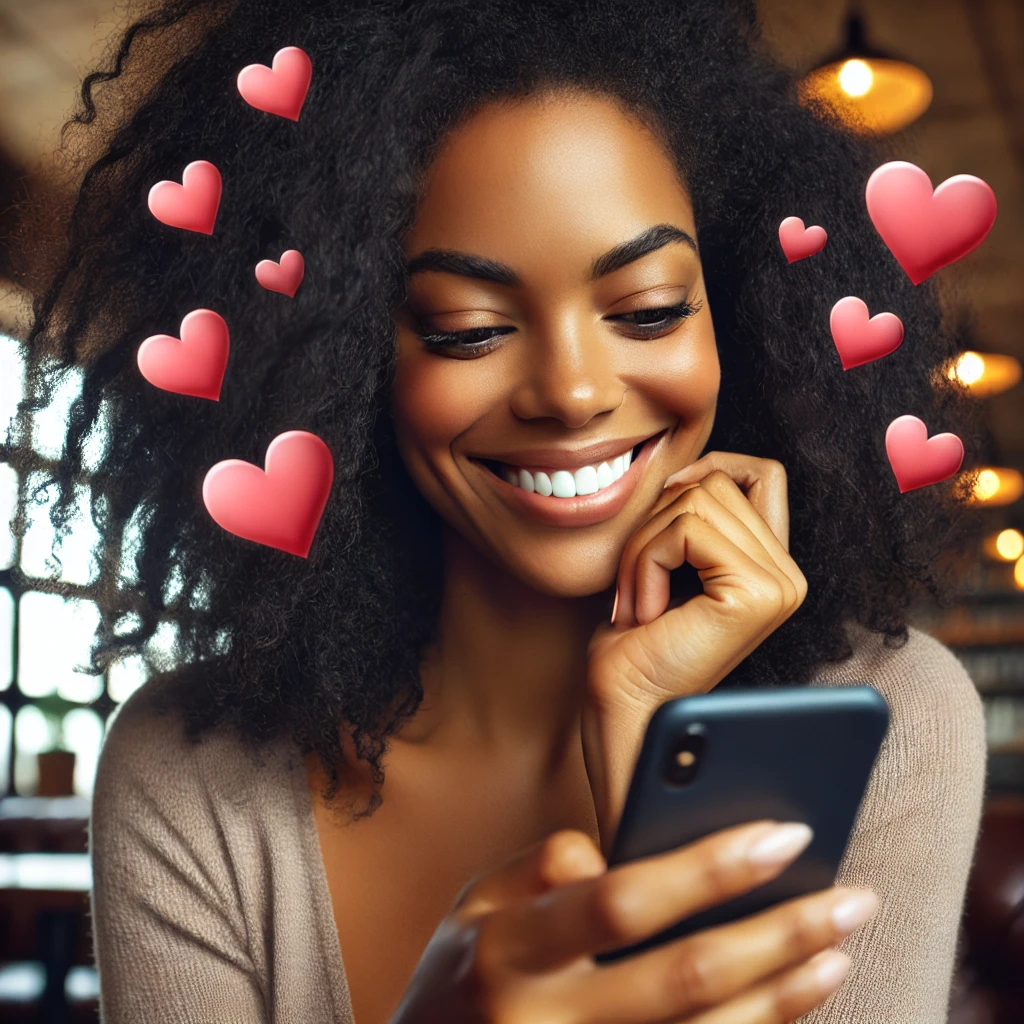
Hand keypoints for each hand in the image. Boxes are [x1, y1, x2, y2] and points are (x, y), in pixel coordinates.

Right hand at [389, 821, 875, 1023]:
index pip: (619, 904)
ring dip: (784, 995)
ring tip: (838, 946)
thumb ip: (532, 871)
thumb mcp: (470, 911)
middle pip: (684, 978)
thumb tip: (603, 848)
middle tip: (851, 898)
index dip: (704, 871)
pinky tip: (796, 1003)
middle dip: (777, 934)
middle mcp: (548, 1023)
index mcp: (510, 953)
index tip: (780, 836)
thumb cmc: (459, 983)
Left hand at [582, 452, 807, 851]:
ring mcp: (781, 585)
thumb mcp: (665, 563)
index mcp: (772, 568)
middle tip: (638, 588)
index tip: (660, 513)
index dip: (707, 469)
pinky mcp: (757, 594)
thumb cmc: (634, 646)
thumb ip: (693, 517)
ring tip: (640, 603)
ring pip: (695, 499)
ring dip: (642, 548)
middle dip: (653, 524)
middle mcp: (789, 575)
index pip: (760, 473)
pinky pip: (685, 528)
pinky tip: (646, 613)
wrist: (624, 713)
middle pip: (715, 481)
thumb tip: (688, 466)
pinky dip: (644, 561)